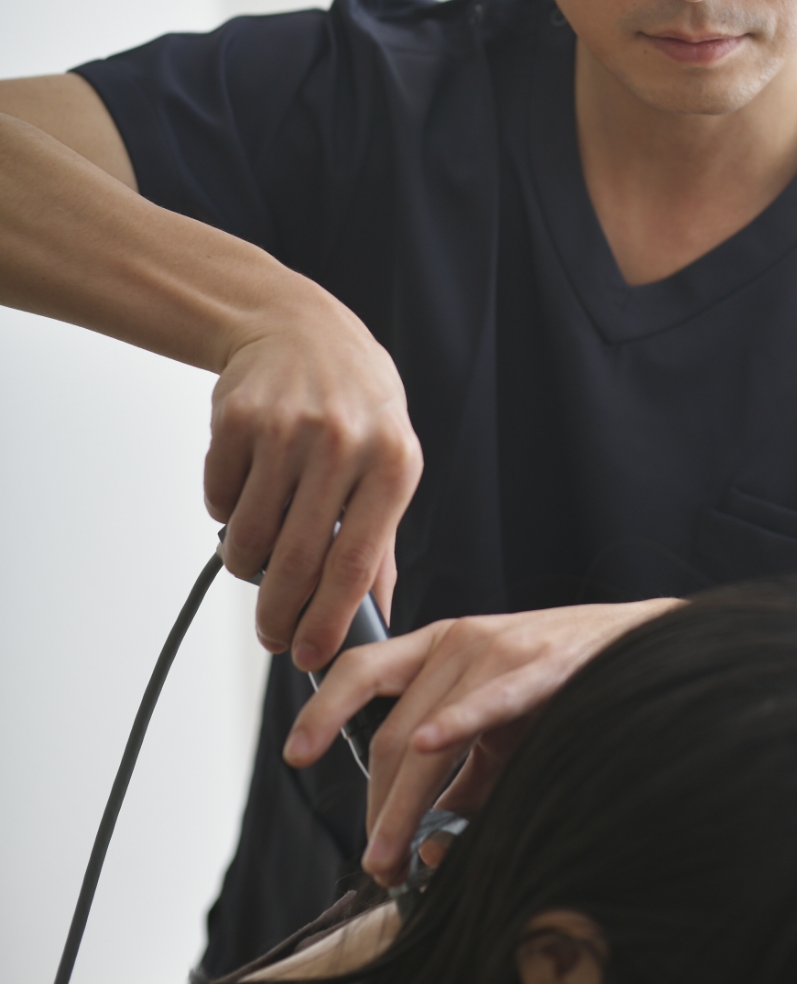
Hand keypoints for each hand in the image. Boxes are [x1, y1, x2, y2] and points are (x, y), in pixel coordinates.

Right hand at [207, 281, 421, 668]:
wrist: (301, 328)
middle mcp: (341, 444)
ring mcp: (287, 429)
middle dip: (278, 615)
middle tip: (270, 634)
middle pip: (296, 561)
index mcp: (391, 462)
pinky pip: (218, 499)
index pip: (356, 562)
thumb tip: (376, 616)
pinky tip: (246, 487)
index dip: (328, 619)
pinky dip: (225, 512)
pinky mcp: (238, 419)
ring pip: (249, 536)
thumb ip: (381, 539)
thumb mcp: (390, 459)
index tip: (308, 656)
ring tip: (257, 549)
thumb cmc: (355, 403)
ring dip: (246, 562)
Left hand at [283, 599, 680, 881]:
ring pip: (426, 735)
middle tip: (375, 858)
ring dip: (402, 805)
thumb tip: (426, 846)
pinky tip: (433, 744)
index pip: (362, 668)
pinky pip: (490, 700)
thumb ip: (460, 778)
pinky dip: (457, 723)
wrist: (639, 642)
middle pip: (391, 729)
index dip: (323, 709)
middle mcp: (460, 640)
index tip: (296, 753)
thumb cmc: (564, 684)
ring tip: (391, 855)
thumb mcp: (498, 727)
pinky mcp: (543, 667)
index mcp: (442, 644)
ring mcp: (500, 651)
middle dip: (375, 803)